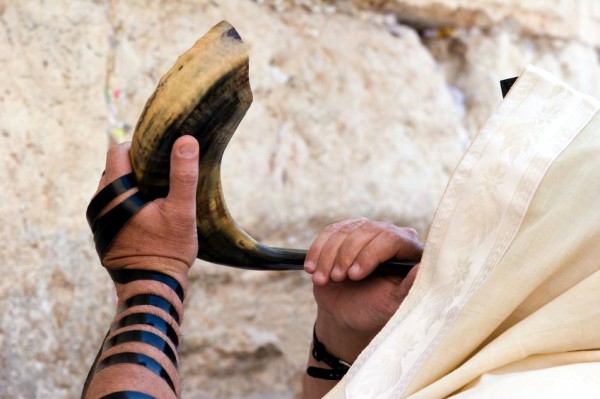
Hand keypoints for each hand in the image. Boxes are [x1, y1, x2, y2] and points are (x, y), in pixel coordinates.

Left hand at [93, 136, 199, 277]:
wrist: (153, 288)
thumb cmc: (168, 250)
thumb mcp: (182, 210)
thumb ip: (183, 174)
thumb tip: (186, 140)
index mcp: (114, 193)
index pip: (118, 152)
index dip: (141, 147)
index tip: (162, 154)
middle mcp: (99, 204)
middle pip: (117, 169)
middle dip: (140, 167)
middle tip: (166, 174)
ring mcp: (99, 220)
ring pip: (116, 188)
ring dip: (135, 186)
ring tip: (161, 193)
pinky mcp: (104, 232)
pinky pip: (115, 206)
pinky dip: (131, 202)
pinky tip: (152, 211)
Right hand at [304, 218, 422, 361]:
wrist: (347, 313)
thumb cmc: (375, 310)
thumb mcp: (393, 305)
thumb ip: (410, 287)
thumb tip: (422, 269)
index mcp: (409, 250)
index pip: (391, 238)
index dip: (370, 254)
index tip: (354, 275)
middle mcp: (390, 235)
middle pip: (367, 230)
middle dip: (347, 254)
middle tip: (338, 278)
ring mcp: (366, 232)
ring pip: (345, 230)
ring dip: (329, 255)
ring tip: (323, 280)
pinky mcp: (345, 233)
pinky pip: (329, 232)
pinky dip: (317, 250)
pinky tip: (312, 268)